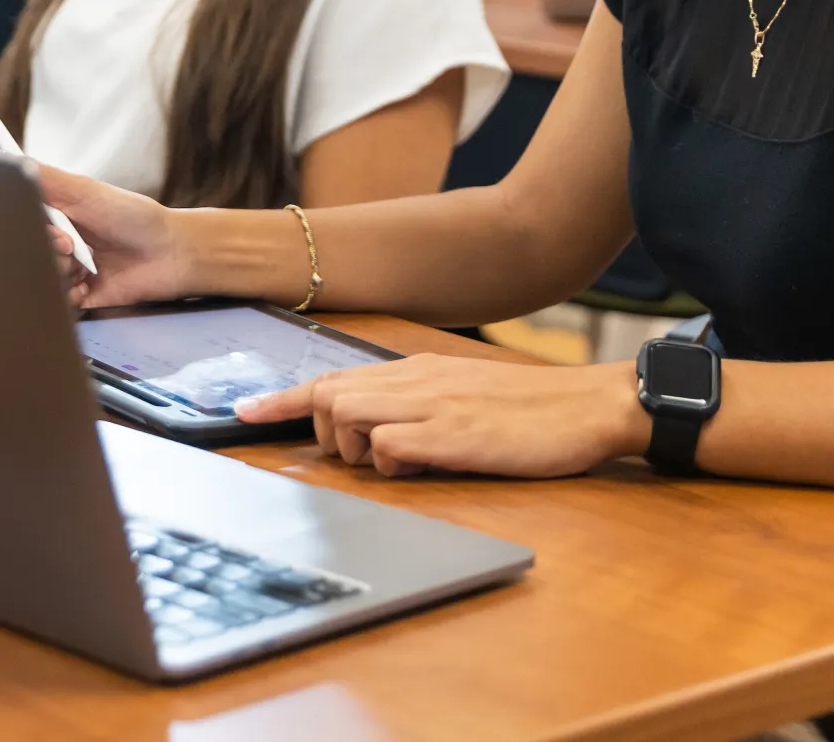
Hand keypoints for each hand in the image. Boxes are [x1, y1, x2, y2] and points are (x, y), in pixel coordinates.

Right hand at [34, 163, 187, 309]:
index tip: (49, 226)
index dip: (28, 226)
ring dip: (58, 275)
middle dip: (46, 251)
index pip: (19, 219)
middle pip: (26, 251)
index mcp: (54, 213)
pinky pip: (56, 303)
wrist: (171, 255)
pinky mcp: (78, 297)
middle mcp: (56, 241)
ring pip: (38, 278)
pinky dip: (68, 297)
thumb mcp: (83, 190)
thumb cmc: (134, 217)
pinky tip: (87, 287)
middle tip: (70, 247)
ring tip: (85, 268)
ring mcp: (67, 270)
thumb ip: (41, 176)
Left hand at [234, 355, 648, 478]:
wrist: (589, 406)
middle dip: (326, 434)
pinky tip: (427, 464)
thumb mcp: (462, 395)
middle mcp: (416, 380)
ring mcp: (433, 406)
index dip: (283, 399)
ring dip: (356, 447)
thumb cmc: (529, 409)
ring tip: (404, 459)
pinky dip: (391, 460)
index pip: (333, 378)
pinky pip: (392, 444)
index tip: (245, 413)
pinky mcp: (454, 435)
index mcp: (416, 370)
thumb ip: (417, 404)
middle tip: (369, 456)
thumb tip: (377, 430)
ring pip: (348, 414)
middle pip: (328, 397)